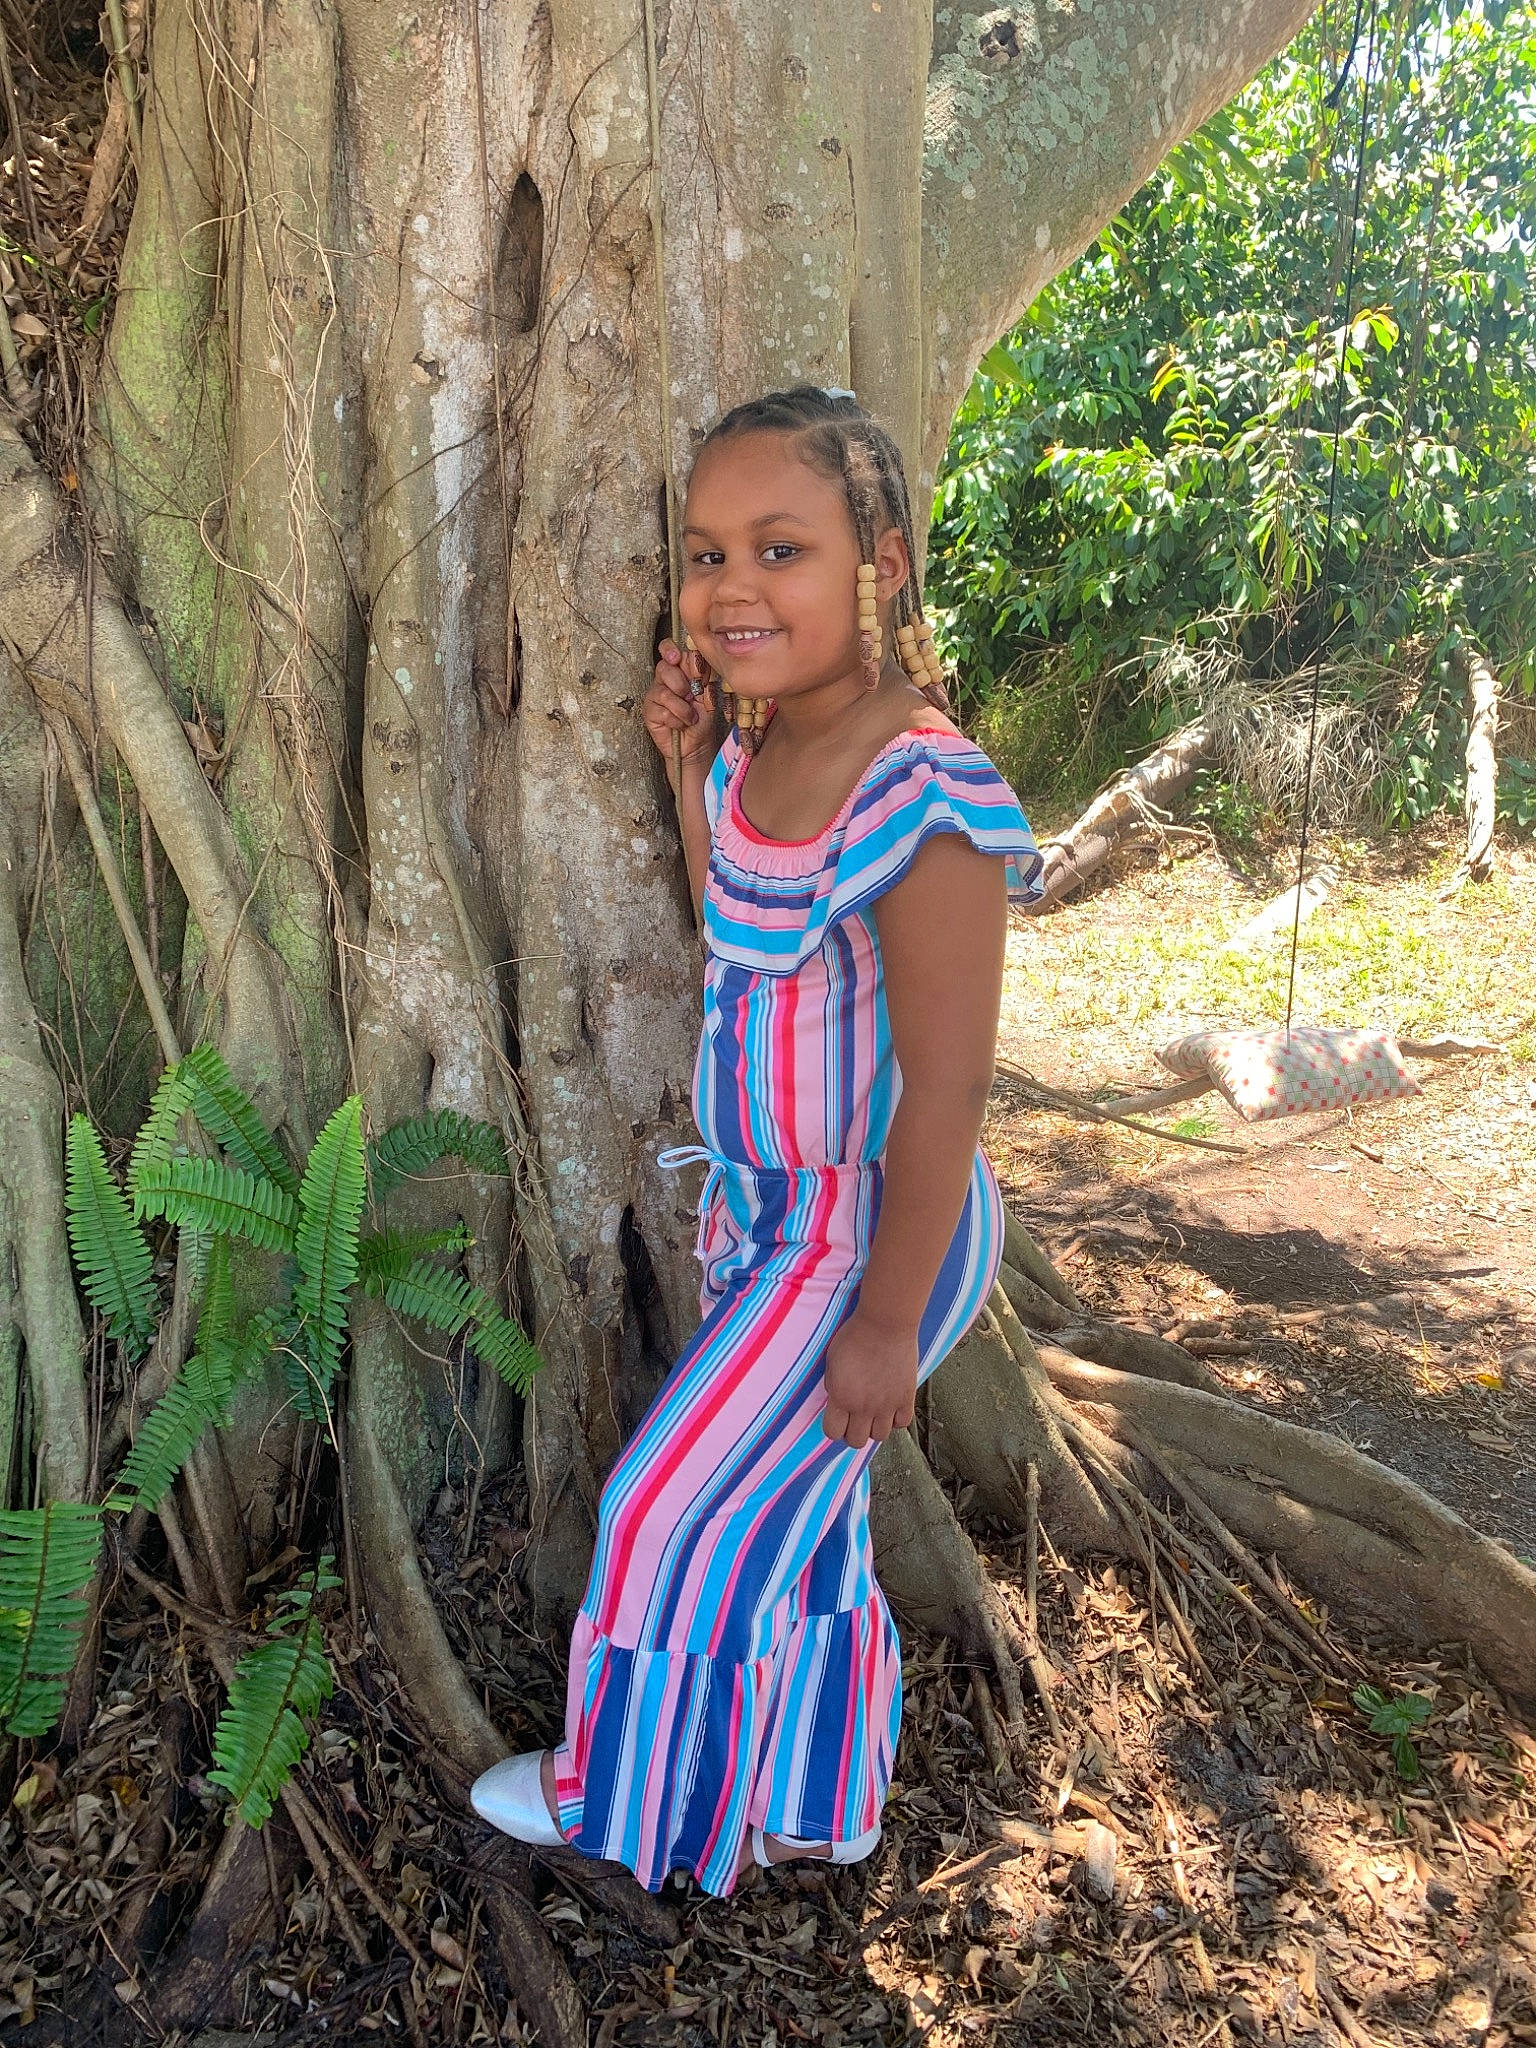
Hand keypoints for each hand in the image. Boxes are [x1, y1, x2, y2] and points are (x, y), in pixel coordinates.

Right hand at [643, 639, 716, 768]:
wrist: (697, 743)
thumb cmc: (702, 718)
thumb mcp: (708, 693)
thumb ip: (702, 675)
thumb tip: (697, 660)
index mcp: (680, 669)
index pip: (668, 649)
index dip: (671, 650)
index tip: (677, 657)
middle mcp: (664, 679)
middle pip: (664, 668)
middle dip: (681, 684)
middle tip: (691, 697)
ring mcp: (655, 695)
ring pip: (664, 692)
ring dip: (683, 708)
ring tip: (690, 717)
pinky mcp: (649, 712)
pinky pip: (663, 712)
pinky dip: (677, 720)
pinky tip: (681, 724)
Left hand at [821, 1311, 918, 1449]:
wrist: (885, 1323)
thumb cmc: (855, 1336)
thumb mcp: (832, 1361)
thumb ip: (833, 1386)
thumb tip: (837, 1399)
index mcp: (841, 1397)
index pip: (833, 1433)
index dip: (834, 1427)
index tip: (838, 1418)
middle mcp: (864, 1407)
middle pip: (857, 1441)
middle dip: (853, 1431)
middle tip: (855, 1417)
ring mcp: (887, 1405)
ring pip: (880, 1437)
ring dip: (875, 1427)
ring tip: (874, 1412)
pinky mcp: (906, 1397)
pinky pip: (902, 1424)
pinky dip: (896, 1419)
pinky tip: (891, 1406)